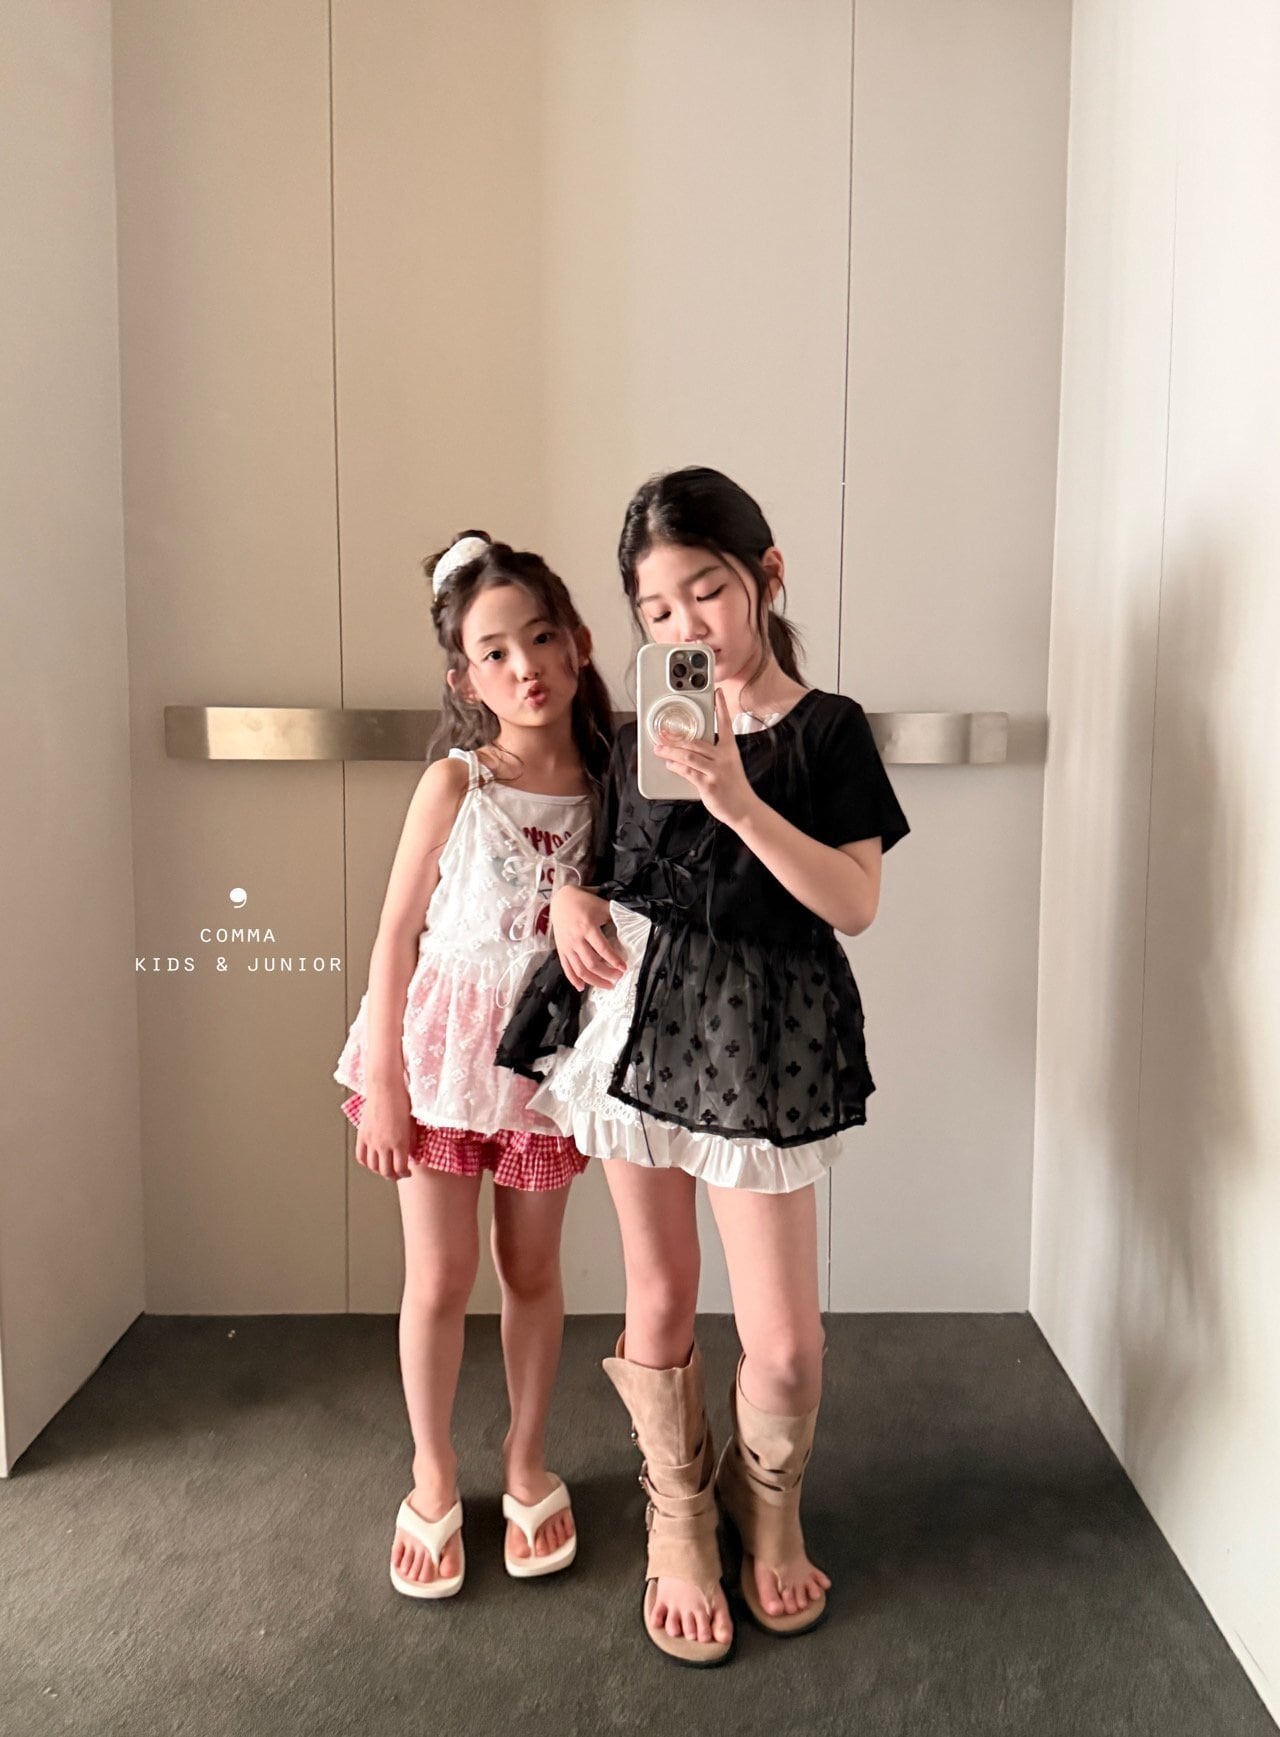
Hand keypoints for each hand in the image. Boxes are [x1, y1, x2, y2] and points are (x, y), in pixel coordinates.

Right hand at [353, 1083, 416, 1180]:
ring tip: (385, 1168)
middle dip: (393, 1176)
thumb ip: (412, 1140)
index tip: (408, 1172)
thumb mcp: (412, 1123)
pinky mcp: (362, 1134)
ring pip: (372, 1166)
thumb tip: (412, 1153)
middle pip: (386, 1171)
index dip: (405, 1174)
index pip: (400, 1169)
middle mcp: (384, 1144)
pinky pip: (361, 1155)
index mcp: (400, 1142)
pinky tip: (372, 1160)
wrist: (385, 1086)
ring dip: (379, 1170)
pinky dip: (366, 1162)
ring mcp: (372, 1140)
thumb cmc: (401, 1100)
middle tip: (397, 1174)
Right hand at [550, 885, 626, 991]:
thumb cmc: (583, 902)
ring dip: (594, 981)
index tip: (623, 968)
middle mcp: (576, 939)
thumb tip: (630, 927)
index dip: (614, 960)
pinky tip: (582, 987)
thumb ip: (615, 917)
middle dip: (607, 974)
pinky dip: (574, 980)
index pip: (602, 949)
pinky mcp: (561, 950)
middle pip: (592, 963)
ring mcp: (567, 946)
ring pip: (580, 970)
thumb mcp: (602, 906)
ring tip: (607, 985)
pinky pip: (567, 968)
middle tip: (618, 977)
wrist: (561, 899)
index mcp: (587, 927)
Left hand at [655, 687, 759, 828]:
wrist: (744, 809)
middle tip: (662, 735)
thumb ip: (713, 755)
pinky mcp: (709, 785)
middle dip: (675, 738)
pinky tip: (670, 765)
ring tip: (660, 750)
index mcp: (730, 750)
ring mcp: (716, 771)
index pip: (726, 723)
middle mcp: (724, 758)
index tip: (717, 693)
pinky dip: (676, 767)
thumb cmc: (734, 787)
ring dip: (670, 752)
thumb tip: (690, 749)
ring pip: (688, 755)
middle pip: (696, 741)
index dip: (721, 707)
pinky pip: (688, 772)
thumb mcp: (729, 765)